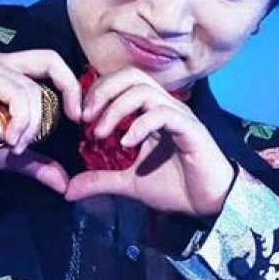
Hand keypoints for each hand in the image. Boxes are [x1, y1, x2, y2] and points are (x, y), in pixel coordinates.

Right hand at [0, 50, 81, 193]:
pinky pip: (15, 94)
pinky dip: (20, 119)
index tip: (78, 115)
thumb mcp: (11, 153)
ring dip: (31, 123)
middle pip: (49, 61)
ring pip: (31, 89)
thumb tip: (64, 184)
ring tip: (16, 143)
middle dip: (68, 91)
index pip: (51, 63)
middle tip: (71, 119)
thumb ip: (38, 163)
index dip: (71, 84)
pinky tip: (8, 136)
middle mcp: (2, 62)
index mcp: (13, 72)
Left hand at [64, 68, 233, 215]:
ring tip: (101, 133)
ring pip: (145, 91)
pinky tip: (127, 144)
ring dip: (117, 108)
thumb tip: (67, 190)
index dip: (97, 92)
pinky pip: (164, 114)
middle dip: (103, 91)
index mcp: (150, 111)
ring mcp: (179, 116)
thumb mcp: (129, 183)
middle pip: (131, 75)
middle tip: (85, 118)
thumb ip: (100, 181)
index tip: (80, 117)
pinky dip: (141, 125)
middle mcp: (165, 107)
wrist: (211, 204)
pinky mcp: (191, 130)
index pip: (121, 81)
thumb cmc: (176, 187)